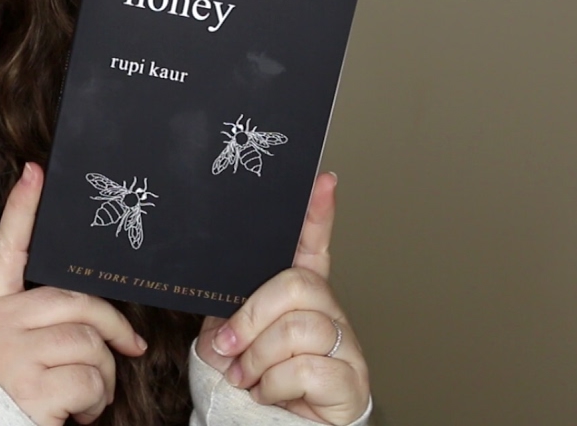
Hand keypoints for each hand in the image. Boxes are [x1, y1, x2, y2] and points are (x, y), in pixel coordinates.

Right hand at [0, 163, 147, 425]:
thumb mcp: (5, 346)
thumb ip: (36, 322)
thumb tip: (98, 323)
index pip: (7, 251)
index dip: (22, 210)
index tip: (35, 172)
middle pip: (75, 301)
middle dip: (113, 326)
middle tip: (130, 347)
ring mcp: (14, 354)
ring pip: (90, 344)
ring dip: (103, 376)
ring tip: (85, 396)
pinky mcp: (33, 387)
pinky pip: (91, 379)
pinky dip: (96, 401)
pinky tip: (76, 414)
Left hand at [195, 173, 369, 424]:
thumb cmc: (248, 384)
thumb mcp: (225, 341)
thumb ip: (228, 312)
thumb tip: (225, 305)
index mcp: (296, 297)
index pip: (310, 246)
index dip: (316, 215)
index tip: (322, 182)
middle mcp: (326, 313)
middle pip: (295, 285)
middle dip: (250, 319)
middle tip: (229, 349)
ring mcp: (344, 345)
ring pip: (298, 329)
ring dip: (258, 359)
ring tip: (249, 378)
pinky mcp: (351, 381)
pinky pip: (308, 369)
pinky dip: (275, 386)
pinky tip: (272, 394)